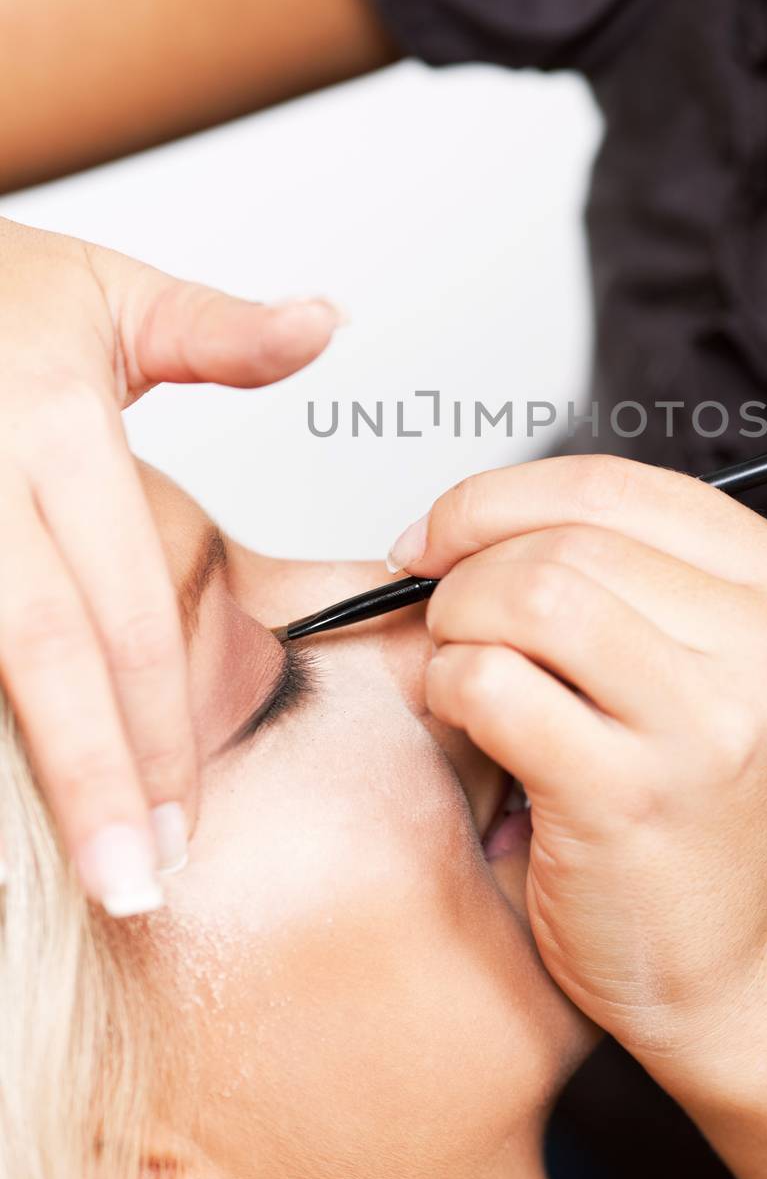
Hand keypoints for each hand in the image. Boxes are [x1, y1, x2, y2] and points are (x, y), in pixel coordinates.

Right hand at [0, 216, 342, 913]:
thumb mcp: (108, 293)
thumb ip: (218, 332)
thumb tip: (323, 325)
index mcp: (51, 419)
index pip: (118, 600)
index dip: (157, 717)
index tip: (185, 817)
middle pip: (41, 653)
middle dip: (93, 780)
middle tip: (141, 885)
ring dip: (27, 774)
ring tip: (77, 871)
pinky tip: (3, 817)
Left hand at [388, 453, 766, 1080]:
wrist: (726, 960)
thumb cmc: (688, 799)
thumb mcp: (700, 659)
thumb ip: (620, 569)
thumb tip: (469, 516)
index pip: (615, 482)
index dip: (499, 496)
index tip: (442, 533)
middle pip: (565, 538)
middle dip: (467, 565)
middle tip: (441, 612)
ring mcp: (709, 724)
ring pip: (530, 594)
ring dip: (457, 621)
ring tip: (460, 665)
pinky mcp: (633, 797)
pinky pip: (494, 684)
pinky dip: (448, 687)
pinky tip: (464, 718)